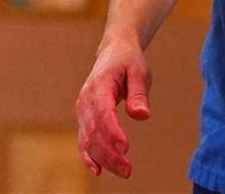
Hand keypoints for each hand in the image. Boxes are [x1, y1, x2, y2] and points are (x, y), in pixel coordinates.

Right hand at [75, 29, 151, 178]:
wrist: (113, 51)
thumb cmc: (128, 61)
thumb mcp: (139, 71)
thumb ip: (139, 94)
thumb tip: (141, 115)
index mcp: (100, 84)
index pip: (104, 111)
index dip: (112, 131)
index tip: (125, 148)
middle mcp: (86, 99)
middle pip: (95, 130)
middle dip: (110, 152)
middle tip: (128, 170)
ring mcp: (83, 109)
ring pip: (89, 139)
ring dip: (103, 158)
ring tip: (124, 172)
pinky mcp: (84, 118)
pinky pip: (84, 139)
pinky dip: (88, 156)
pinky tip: (97, 170)